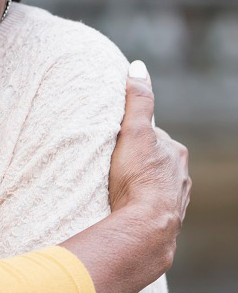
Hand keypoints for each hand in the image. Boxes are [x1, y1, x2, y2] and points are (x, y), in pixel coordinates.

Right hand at [108, 60, 190, 268]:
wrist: (146, 226)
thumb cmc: (137, 177)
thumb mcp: (134, 131)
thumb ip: (137, 100)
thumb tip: (138, 67)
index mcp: (175, 153)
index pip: (152, 136)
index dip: (133, 135)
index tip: (115, 140)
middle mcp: (181, 175)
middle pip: (155, 160)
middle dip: (138, 160)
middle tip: (113, 163)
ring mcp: (176, 199)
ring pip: (156, 184)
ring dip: (140, 183)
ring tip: (118, 187)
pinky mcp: (167, 220)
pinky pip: (153, 206)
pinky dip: (142, 204)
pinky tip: (128, 207)